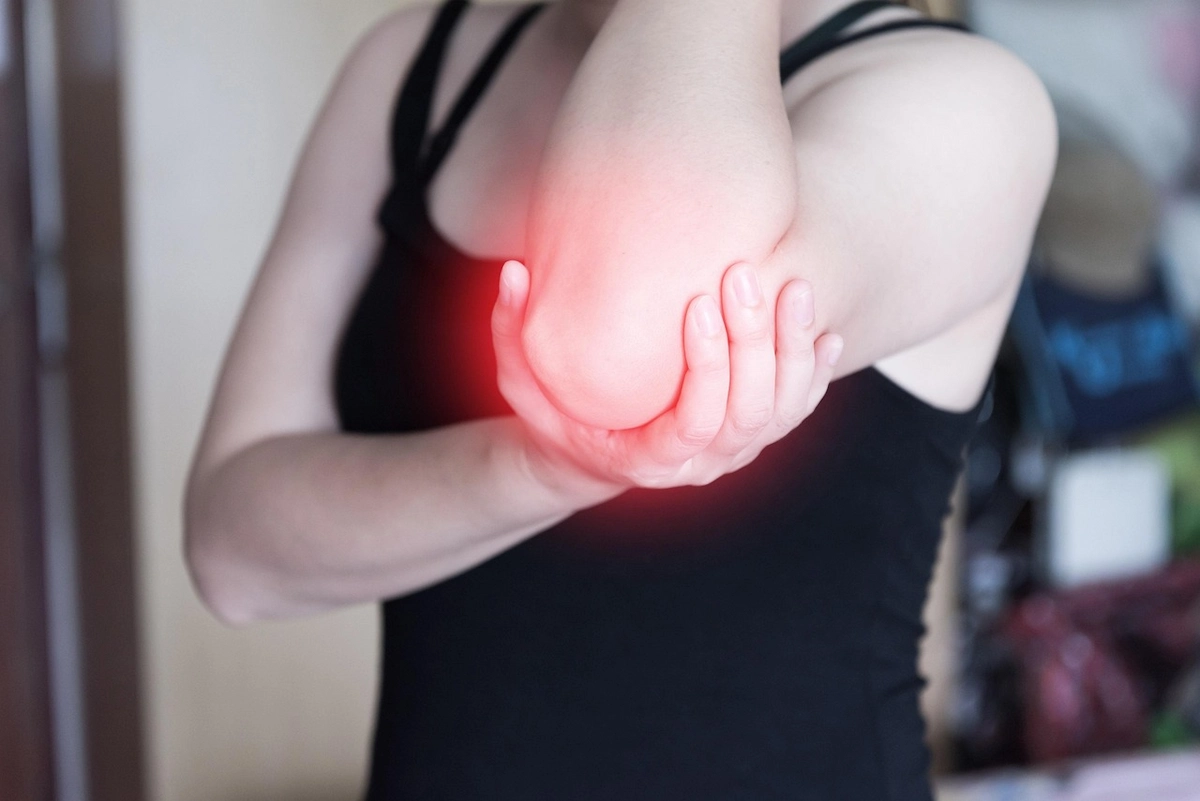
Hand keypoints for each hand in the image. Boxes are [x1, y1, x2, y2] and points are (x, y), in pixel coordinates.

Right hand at [491, 259, 843, 505]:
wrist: (592, 454)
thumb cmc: (556, 413)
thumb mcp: (520, 379)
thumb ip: (510, 331)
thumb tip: (512, 272)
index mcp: (650, 461)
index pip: (694, 423)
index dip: (707, 369)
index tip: (700, 305)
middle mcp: (701, 464)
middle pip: (747, 412)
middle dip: (753, 343)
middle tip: (744, 276)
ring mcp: (733, 452)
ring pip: (781, 411)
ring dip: (792, 350)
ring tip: (793, 285)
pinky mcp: (752, 434)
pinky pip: (795, 409)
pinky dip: (815, 373)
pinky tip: (825, 330)